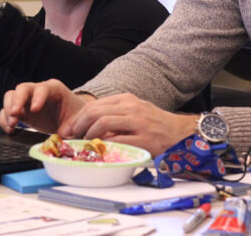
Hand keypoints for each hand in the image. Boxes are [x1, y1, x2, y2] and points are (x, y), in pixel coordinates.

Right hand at [0, 79, 90, 134]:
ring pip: (11, 96)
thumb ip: (71, 127)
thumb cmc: (74, 116)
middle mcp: (38, 92)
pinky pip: (7, 110)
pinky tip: (10, 129)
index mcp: (54, 90)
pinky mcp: (21, 110)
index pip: (43, 88)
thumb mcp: (76, 121)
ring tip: (12, 125)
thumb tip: (63, 135)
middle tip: (15, 114)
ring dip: (8, 110)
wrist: (71, 118)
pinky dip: (5, 119)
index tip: (35, 109)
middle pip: (23, 88)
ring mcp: (28, 100)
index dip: (38, 97)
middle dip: (17, 101)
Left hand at [61, 93, 197, 156]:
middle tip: (70, 137)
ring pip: (103, 122)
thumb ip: (115, 115)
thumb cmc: (156, 124)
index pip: (95, 105)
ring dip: (88, 135)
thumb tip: (88, 126)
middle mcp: (131, 107)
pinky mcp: (145, 139)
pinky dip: (104, 146)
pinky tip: (100, 151)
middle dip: (77, 125)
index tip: (68, 128)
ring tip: (84, 144)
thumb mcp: (135, 112)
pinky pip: (118, 141)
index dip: (78, 118)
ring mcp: (138, 122)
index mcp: (127, 100)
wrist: (182, 133)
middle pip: (95, 112)